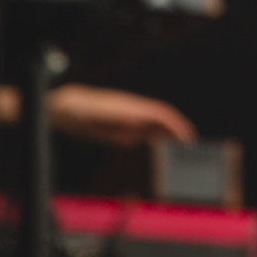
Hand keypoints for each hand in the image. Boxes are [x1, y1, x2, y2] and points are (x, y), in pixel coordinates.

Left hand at [45, 85, 197, 146]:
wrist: (65, 109)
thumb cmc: (82, 109)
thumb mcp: (100, 114)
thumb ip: (121, 117)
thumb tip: (142, 121)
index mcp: (133, 107)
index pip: (162, 114)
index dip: (177, 124)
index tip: (187, 136)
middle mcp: (135, 113)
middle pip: (163, 120)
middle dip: (178, 130)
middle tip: (190, 145)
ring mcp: (129, 120)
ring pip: (155, 127)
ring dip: (169, 136)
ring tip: (179, 148)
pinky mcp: (121, 129)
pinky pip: (142, 134)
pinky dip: (153, 141)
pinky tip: (155, 148)